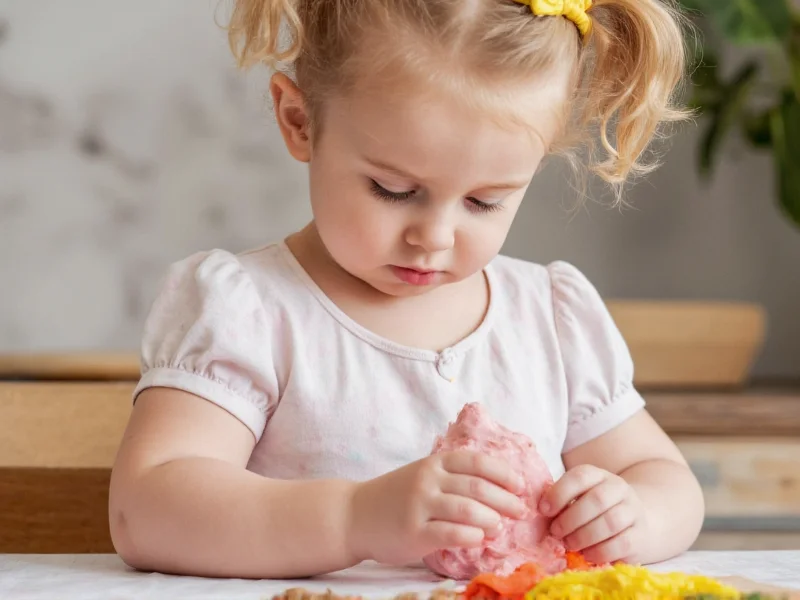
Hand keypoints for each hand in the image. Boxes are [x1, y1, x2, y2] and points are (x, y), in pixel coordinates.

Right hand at [347, 451, 525, 565]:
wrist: (355, 515)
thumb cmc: (396, 497)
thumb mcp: (423, 475)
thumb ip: (453, 478)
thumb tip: (501, 490)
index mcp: (434, 463)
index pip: (478, 462)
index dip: (504, 474)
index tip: (521, 487)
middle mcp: (428, 480)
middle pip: (478, 487)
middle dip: (506, 500)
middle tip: (520, 512)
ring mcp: (420, 505)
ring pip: (468, 510)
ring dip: (491, 519)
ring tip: (499, 528)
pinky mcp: (413, 532)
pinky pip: (451, 533)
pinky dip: (471, 536)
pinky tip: (478, 539)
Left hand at [539, 464, 647, 563]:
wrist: (636, 521)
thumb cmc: (595, 511)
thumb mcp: (579, 498)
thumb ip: (562, 502)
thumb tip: (539, 513)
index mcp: (598, 475)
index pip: (580, 476)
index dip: (559, 493)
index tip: (543, 510)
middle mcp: (618, 488)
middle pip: (597, 500)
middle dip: (571, 519)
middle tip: (556, 532)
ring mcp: (633, 511)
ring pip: (610, 522)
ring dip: (584, 536)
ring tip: (569, 544)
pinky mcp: (641, 535)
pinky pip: (621, 544)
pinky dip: (600, 551)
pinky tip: (587, 555)